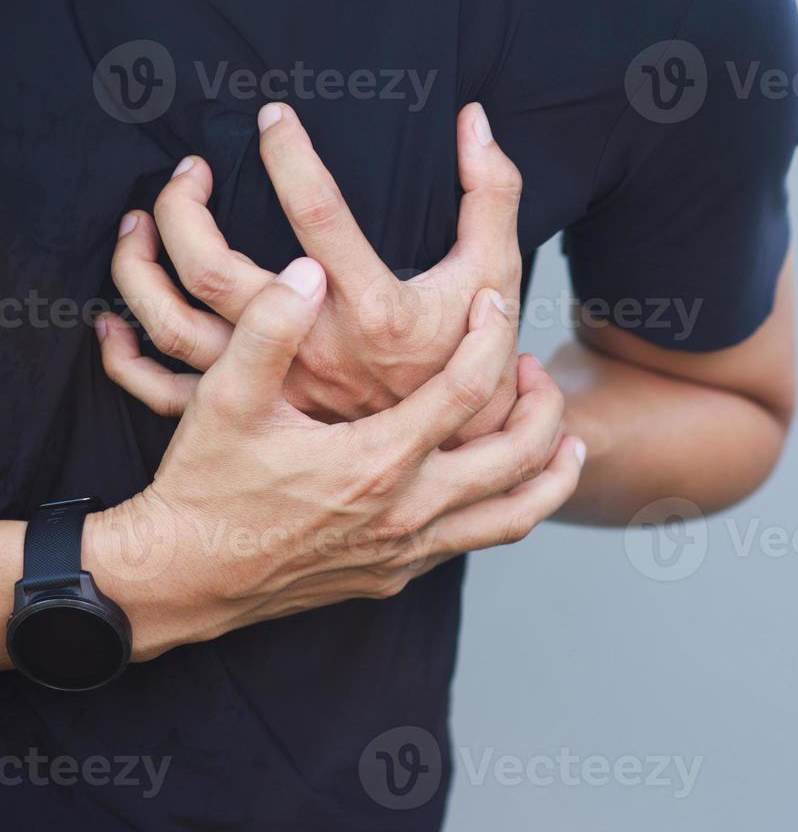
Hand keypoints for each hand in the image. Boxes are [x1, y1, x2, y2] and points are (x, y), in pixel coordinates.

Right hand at [90, 258, 582, 659]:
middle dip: (545, 409)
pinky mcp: (397, 575)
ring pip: (514, 517)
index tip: (497, 301)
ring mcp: (408, 551)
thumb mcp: (226, 399)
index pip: (467, 390)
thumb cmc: (204, 485)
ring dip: (550, 475)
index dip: (490, 336)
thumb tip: (306, 271)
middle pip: (517, 459)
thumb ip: (269, 330)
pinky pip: (477, 542)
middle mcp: (408, 511)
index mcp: (378, 460)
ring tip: (566, 440)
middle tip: (539, 368)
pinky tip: (501, 484)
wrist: (179, 578)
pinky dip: (507, 510)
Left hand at [103, 102, 521, 437]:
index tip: (274, 119)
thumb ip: (492, 193)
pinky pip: (161, 389)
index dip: (290, 154)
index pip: (317, 213)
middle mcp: (313, 349)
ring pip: (174, 323)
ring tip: (139, 222)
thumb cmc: (471, 356)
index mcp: (372, 309)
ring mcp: (276, 386)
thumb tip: (475, 120)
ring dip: (140, 266)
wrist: (456, 451)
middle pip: (215, 267)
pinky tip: (114, 319)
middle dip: (184, 206)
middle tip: (190, 170)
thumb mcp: (497, 272)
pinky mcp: (253, 414)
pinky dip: (125, 354)